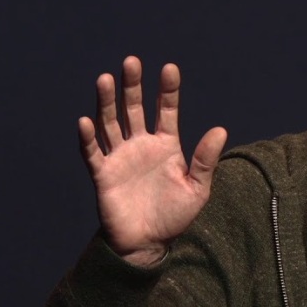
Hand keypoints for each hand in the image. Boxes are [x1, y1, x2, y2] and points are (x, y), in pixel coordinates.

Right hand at [78, 56, 226, 265]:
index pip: (166, 111)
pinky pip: (93, 153)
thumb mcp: (197, 188)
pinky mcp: (103, 174)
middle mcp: (141, 145)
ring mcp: (120, 157)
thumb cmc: (174, 216)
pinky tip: (86, 121)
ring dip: (107, 102)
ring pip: (110, 123)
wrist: (148, 244)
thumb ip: (205, 160)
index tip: (170, 68)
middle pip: (134, 109)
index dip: (167, 90)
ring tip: (106, 79)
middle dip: (132, 86)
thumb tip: (220, 129)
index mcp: (166, 145)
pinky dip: (88, 138)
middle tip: (131, 62)